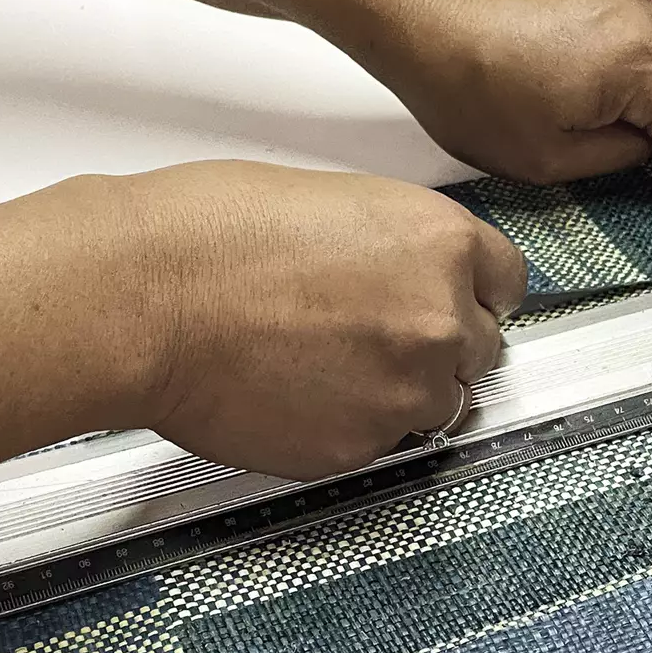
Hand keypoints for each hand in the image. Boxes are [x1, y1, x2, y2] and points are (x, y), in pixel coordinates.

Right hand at [119, 161, 526, 480]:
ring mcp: (403, 394)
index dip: (472, 292)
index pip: (508, 283)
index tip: (455, 301)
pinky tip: (294, 393)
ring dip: (396, 391)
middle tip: (369, 335)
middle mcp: (440, 323)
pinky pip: (376, 442)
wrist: (144, 299)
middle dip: (435, 344)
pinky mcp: (358, 449)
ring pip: (434, 404)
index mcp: (440, 245)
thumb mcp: (333, 203)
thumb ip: (395, 250)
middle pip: (479, 350)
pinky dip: (347, 425)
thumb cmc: (209, 235)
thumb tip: (405, 277)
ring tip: (322, 366)